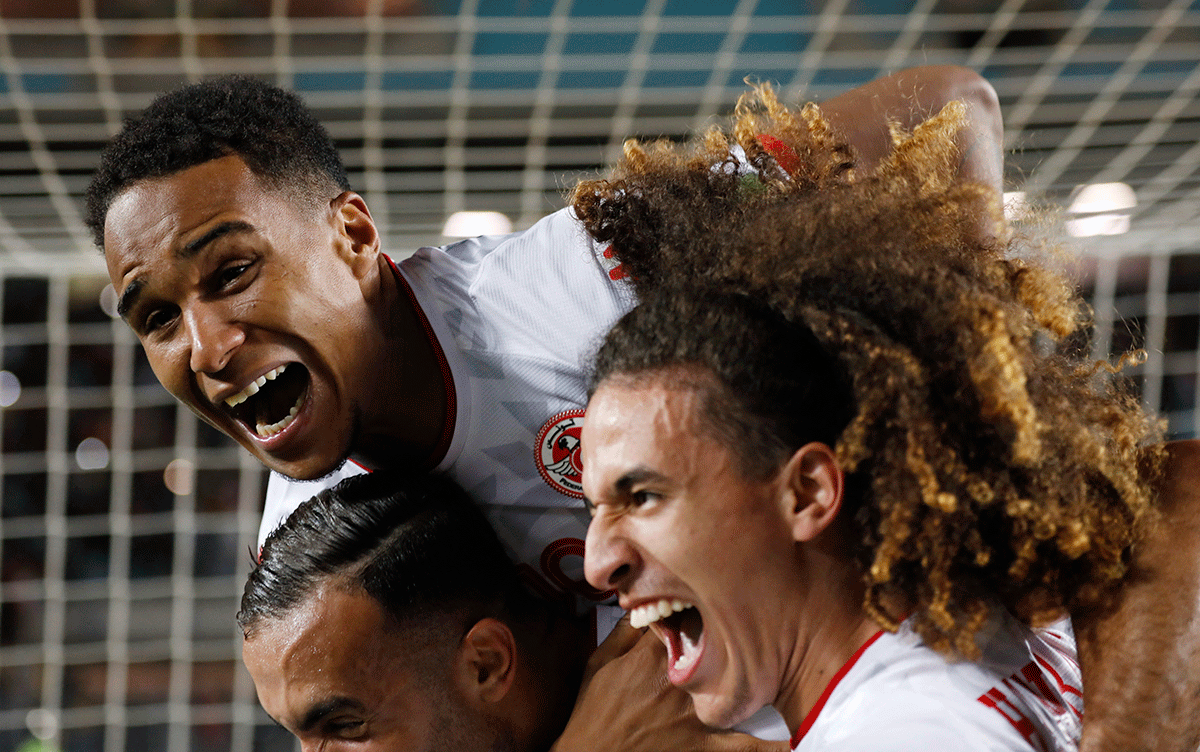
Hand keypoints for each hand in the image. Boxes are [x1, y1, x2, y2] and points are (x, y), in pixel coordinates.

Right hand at [550, 615, 787, 751]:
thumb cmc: (591, 715)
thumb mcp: (597, 664)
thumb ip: (622, 633)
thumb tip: (643, 607)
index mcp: (652, 656)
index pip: (687, 617)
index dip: (699, 609)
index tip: (710, 601)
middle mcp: (679, 681)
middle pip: (719, 646)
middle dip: (732, 637)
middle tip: (746, 627)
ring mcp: (694, 714)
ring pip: (740, 690)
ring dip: (761, 679)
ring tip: (788, 667)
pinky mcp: (703, 746)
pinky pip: (744, 745)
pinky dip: (770, 745)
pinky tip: (792, 739)